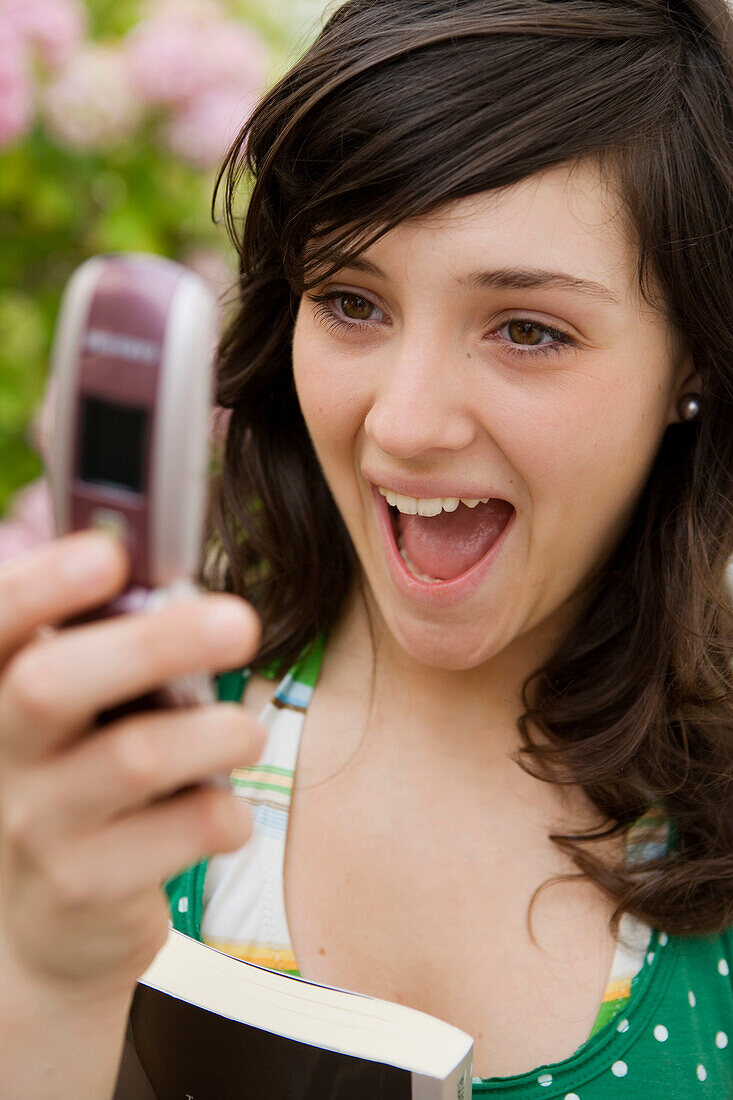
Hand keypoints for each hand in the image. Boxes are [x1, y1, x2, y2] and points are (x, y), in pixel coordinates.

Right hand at [0, 530, 263, 1002]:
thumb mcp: (77, 712)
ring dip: (213, 733)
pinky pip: (178, 833)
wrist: (56, 923)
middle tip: (239, 622)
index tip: (110, 555)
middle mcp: (0, 753)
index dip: (40, 584)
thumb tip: (150, 563)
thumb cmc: (85, 778)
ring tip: (245, 732)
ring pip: (132, 758)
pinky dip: (223, 814)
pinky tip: (227, 813)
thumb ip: (101, 643)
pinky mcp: (86, 887)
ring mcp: (35, 825)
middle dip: (152, 644)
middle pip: (52, 684)